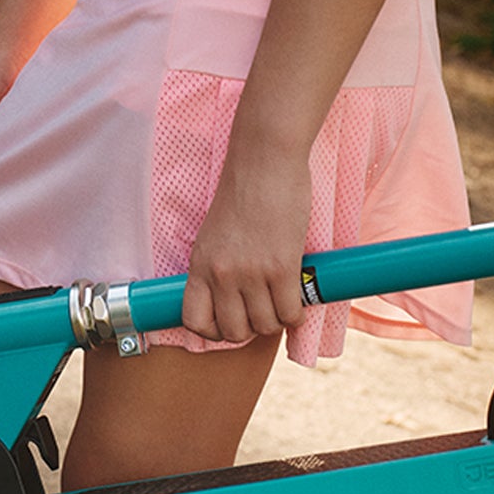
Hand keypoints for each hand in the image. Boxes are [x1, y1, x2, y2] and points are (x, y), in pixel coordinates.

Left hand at [181, 135, 311, 343]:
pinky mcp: (282, 267)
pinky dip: (297, 314)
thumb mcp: (215, 235)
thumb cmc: (245, 191)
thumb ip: (218, 266)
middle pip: (233, 332)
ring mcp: (251, 273)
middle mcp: (221, 274)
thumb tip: (232, 299)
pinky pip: (290, 313)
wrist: (266, 161)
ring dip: (277, 321)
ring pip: (265, 325)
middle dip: (251, 330)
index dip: (213, 332)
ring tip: (284, 303)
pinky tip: (299, 301)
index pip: (193, 322)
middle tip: (263, 313)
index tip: (230, 323)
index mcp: (200, 265)